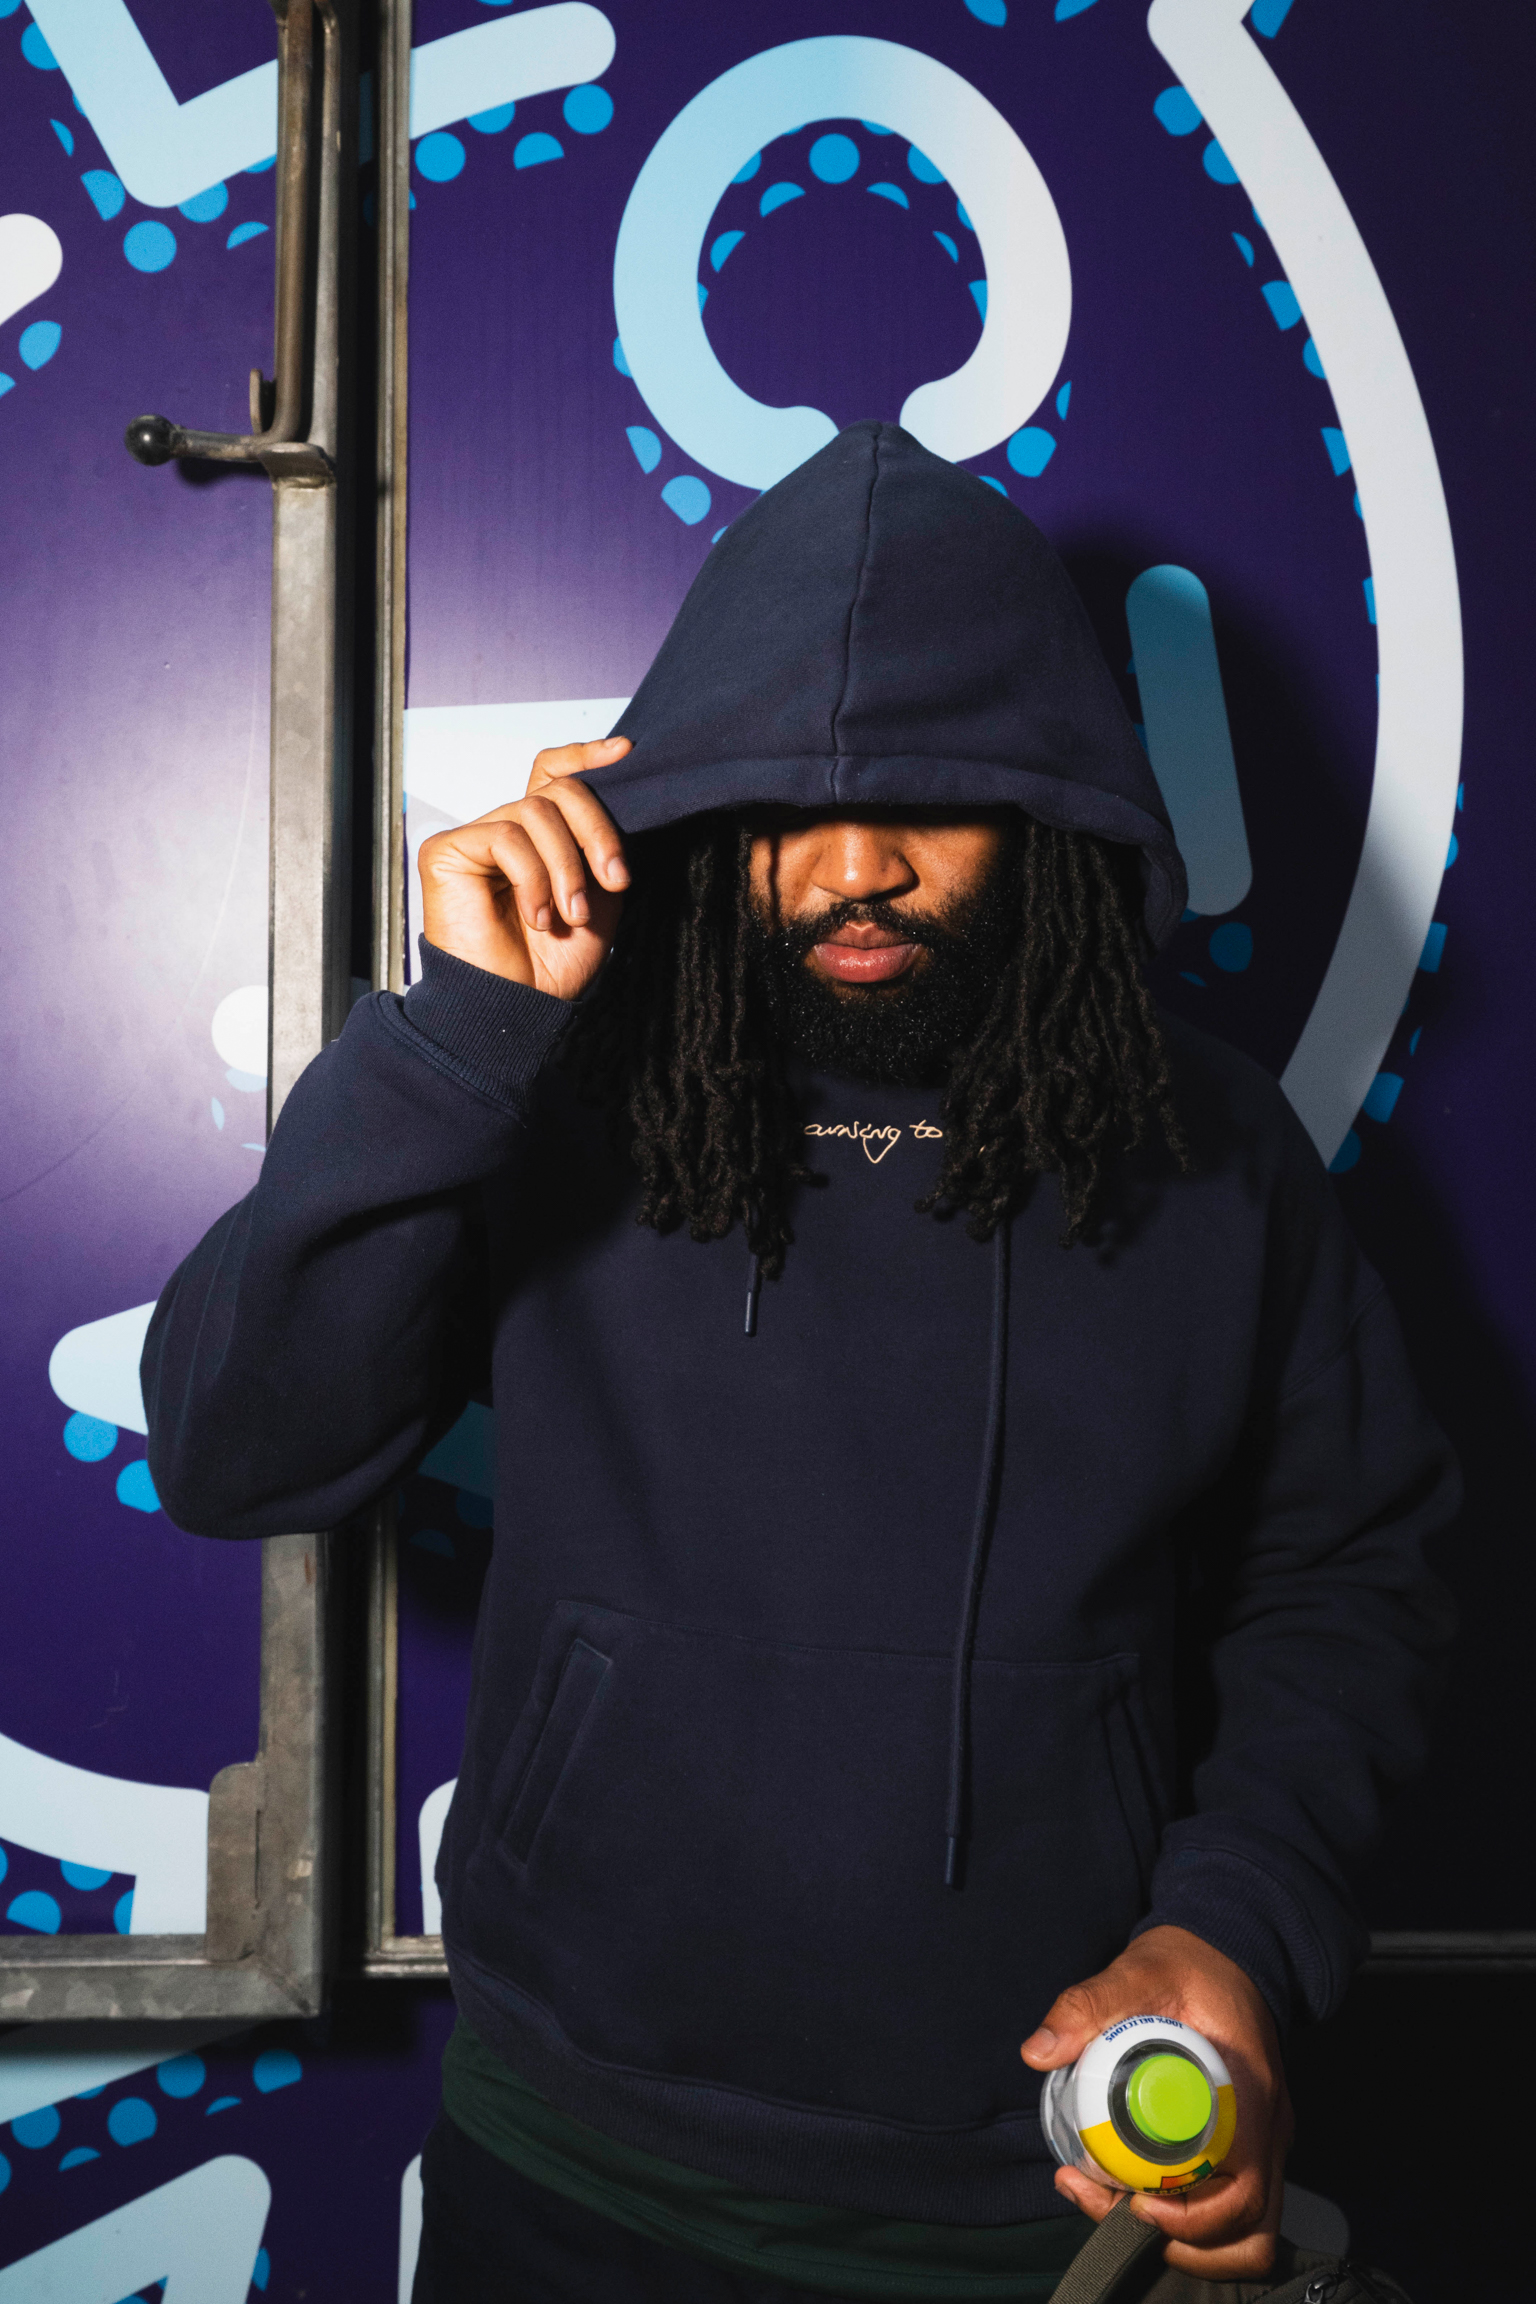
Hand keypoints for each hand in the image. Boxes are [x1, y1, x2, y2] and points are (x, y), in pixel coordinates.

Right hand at [418, 737, 631, 1000]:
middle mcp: (507, 830)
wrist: (522, 1008)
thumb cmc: (556, 963)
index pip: (555, 773)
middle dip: (596, 832)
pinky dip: (532, 878)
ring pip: (536, 811)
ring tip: (570, 915)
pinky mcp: (447, 850)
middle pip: (558, 789)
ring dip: (566, 868)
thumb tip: (624, 786)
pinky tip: (535, 916)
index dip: (586, 755)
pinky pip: (505, 836)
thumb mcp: (601, 893)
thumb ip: (604, 842)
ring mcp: (476, 838)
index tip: (624, 752)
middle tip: (614, 881)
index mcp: (542, 838)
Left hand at [1020, 1926, 1291, 2280]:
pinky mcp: (1248, 2149)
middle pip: (1246, 2230)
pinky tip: (1136, 2194)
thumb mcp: (1137, 1972)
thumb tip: (1038, 2051)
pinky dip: (1192, 2223)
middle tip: (1111, 2205)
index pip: (1243, 2192)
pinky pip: (1233, 2210)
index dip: (1191, 2217)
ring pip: (1248, 2234)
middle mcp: (1267, 2132)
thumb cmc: (1190, 1966)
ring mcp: (1263, 2145)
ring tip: (1120, 2209)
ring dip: (1190, 2242)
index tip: (1135, 2204)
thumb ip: (1087, 2005)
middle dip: (1179, 2238)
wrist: (1230, 1950)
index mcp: (1251, 2098)